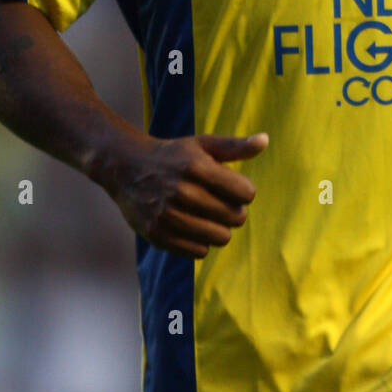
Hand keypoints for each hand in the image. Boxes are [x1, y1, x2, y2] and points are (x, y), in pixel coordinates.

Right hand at [101, 130, 268, 256]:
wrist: (126, 168)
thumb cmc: (173, 155)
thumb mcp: (203, 144)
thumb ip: (235, 146)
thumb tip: (265, 140)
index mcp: (196, 166)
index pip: (245, 192)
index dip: (244, 191)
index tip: (232, 187)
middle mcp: (181, 191)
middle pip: (235, 217)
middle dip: (234, 212)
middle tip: (221, 203)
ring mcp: (167, 215)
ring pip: (219, 238)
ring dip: (220, 229)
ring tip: (209, 217)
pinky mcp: (157, 234)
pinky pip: (199, 251)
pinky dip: (201, 242)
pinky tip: (193, 227)